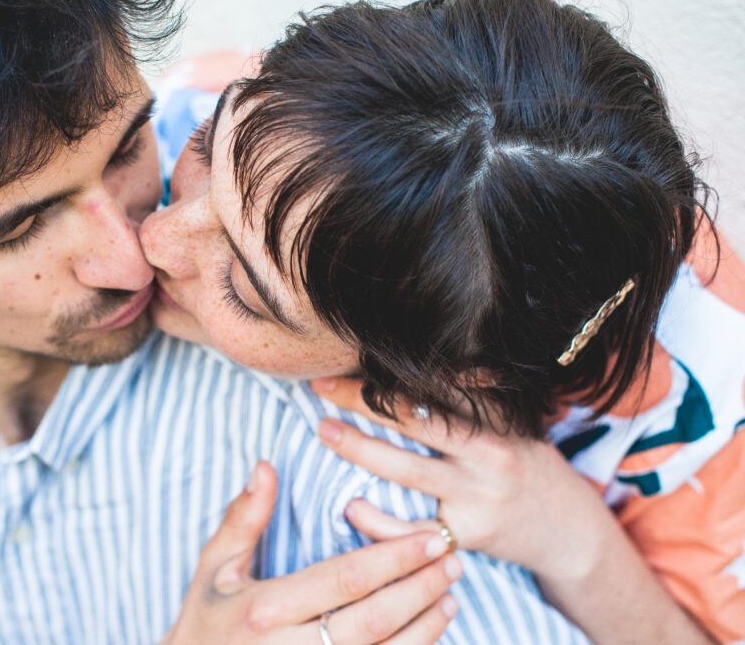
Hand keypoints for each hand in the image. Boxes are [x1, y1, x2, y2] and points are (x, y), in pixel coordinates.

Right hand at [163, 461, 460, 644]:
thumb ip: (243, 520)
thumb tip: (266, 466)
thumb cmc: (204, 626)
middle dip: (421, 586)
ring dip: (426, 623)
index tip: (429, 537)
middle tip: (453, 558)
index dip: (394, 557)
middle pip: (375, 616)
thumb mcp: (213, 571)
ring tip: (450, 591)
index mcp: (266, 609)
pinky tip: (431, 631)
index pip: (345, 578)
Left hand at [312, 378, 613, 583]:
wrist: (569, 532)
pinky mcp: (468, 535)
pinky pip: (412, 529)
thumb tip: (427, 354)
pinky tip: (350, 507)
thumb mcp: (513, 424)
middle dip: (362, 400)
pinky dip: (377, 521)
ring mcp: (478, 495)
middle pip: (415, 419)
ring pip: (407, 470)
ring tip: (325, 431)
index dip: (391, 370)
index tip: (351, 356)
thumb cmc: (525, 466)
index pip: (437, 385)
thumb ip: (475, 396)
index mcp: (496, 419)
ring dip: (359, 448)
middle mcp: (489, 453)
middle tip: (320, 386)